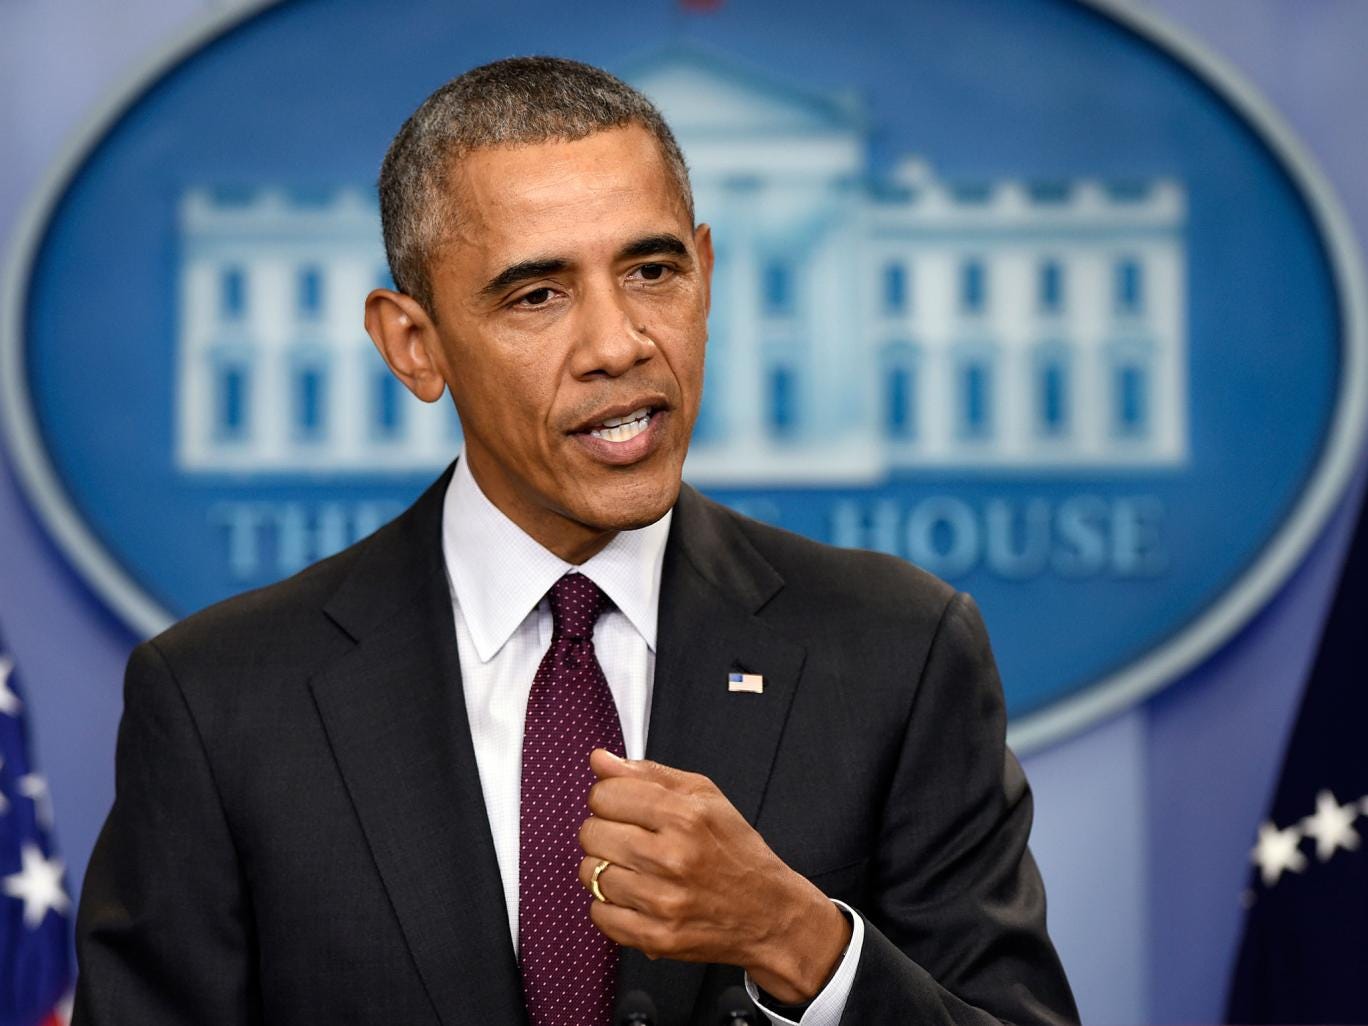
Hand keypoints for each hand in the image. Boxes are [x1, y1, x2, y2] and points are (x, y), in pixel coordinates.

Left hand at [577, 748, 850, 1003]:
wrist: (768, 914)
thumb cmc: (735, 851)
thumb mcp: (704, 797)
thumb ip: (648, 774)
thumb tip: (599, 760)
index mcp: (685, 817)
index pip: (605, 795)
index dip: (609, 797)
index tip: (623, 806)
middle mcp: (672, 858)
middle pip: (591, 833)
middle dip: (604, 831)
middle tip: (629, 838)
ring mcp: (663, 902)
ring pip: (590, 873)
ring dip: (605, 868)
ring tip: (634, 868)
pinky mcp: (655, 937)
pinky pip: (599, 913)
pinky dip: (609, 904)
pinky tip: (635, 896)